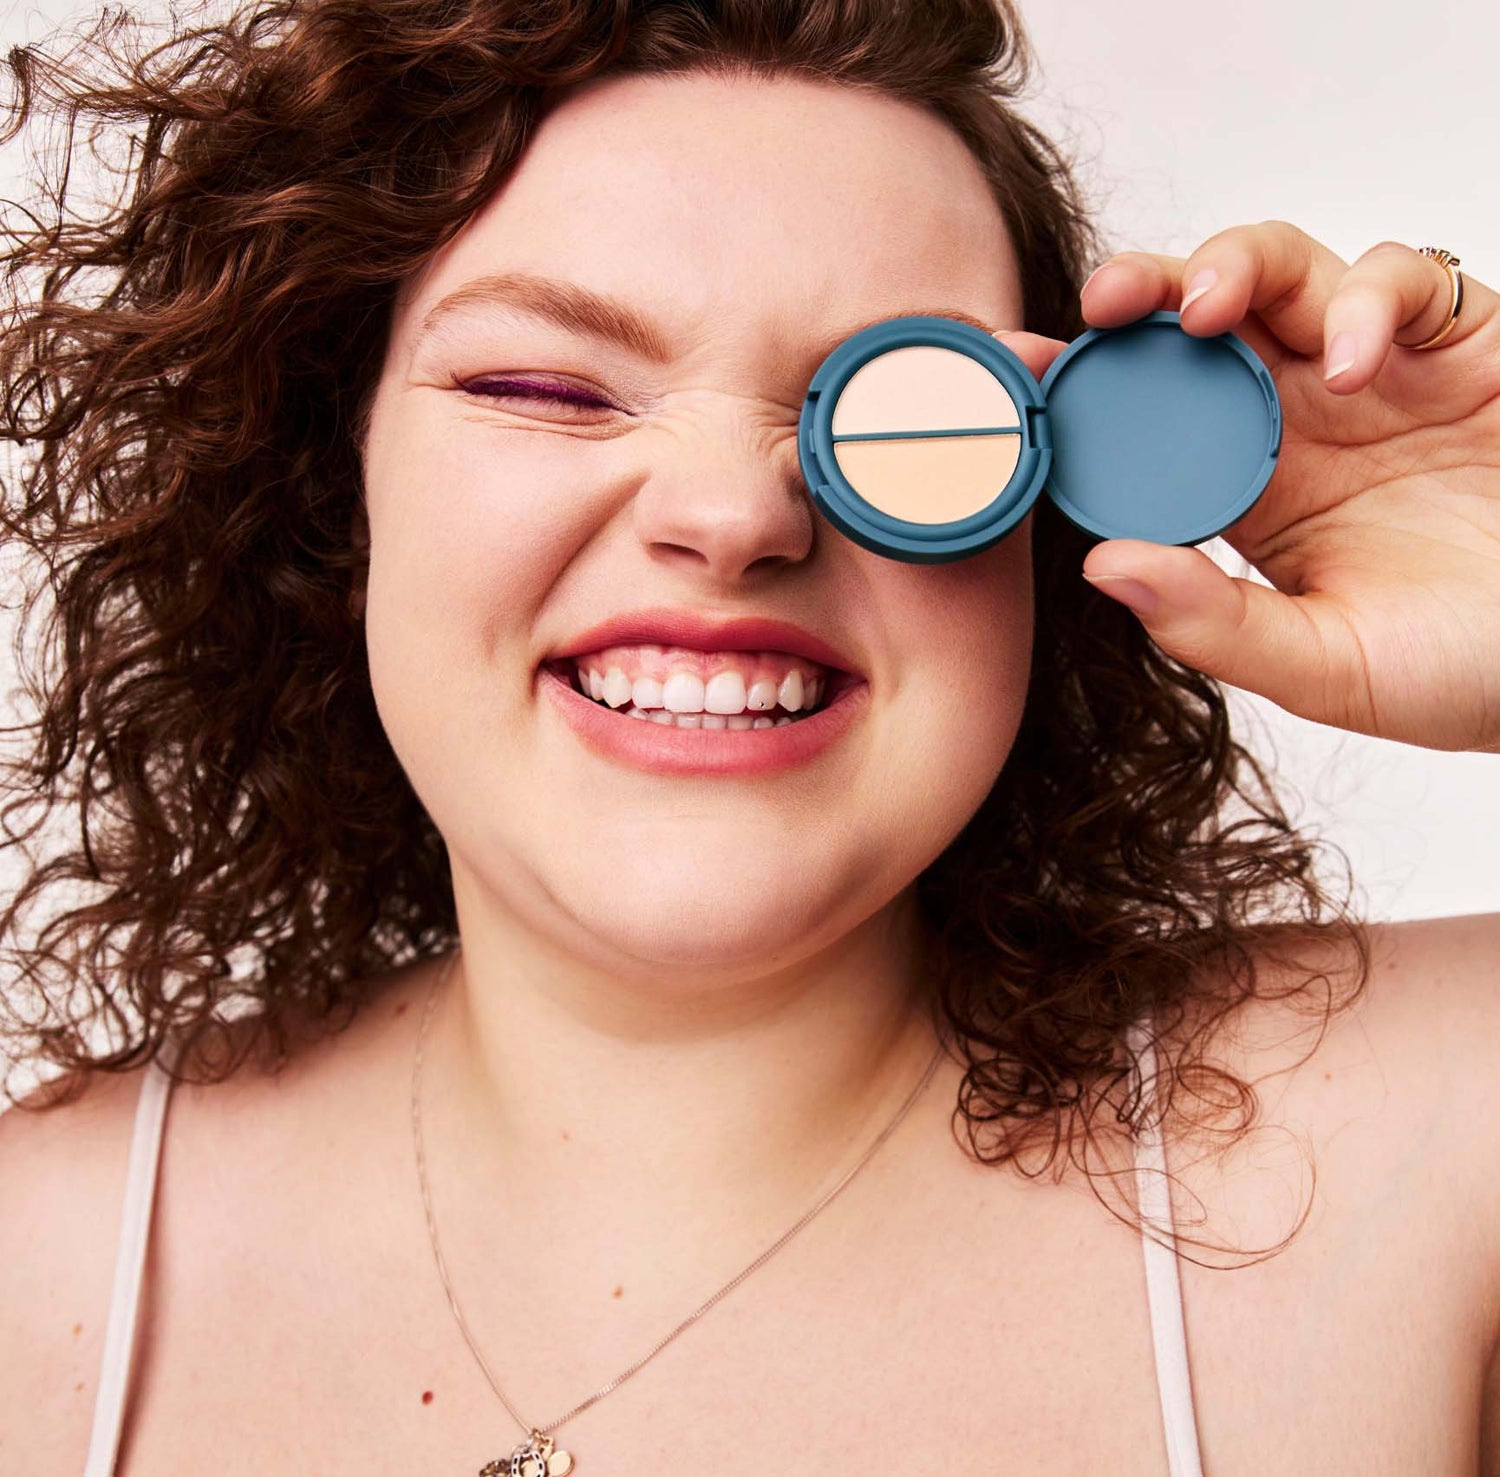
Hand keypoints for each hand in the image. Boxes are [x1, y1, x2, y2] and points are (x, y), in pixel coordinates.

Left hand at [1068, 223, 1499, 753]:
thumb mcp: (1325, 667)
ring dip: (1231, 267)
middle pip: (1196, 322)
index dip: (1084, 393)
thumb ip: (1217, 624)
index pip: (1144, 421)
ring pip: (1281, 273)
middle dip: (1140, 294)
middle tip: (1100, 305)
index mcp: (1246, 491)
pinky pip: (1404, 282)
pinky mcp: (1462, 342)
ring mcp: (1375, 374)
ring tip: (1203, 310)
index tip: (1022, 386)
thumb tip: (1102, 568)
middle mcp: (1296, 420)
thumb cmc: (1462, 668)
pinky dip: (1370, 303)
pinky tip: (1356, 368)